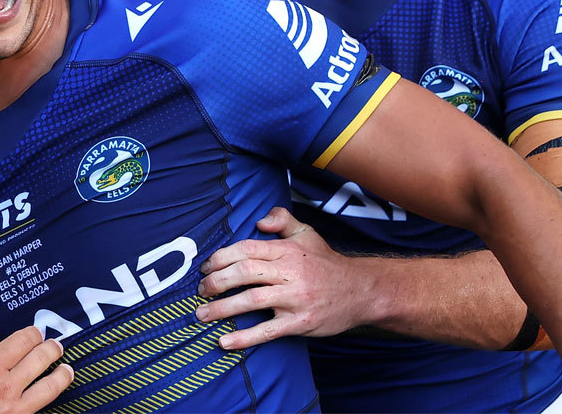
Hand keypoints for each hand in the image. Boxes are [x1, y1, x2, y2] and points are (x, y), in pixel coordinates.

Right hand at [0, 325, 73, 413]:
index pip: (22, 342)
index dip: (33, 333)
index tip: (36, 332)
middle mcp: (6, 389)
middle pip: (40, 360)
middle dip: (52, 349)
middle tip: (56, 345)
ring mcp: (14, 411)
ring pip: (50, 388)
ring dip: (61, 375)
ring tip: (67, 369)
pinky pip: (41, 413)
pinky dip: (51, 405)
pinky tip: (54, 401)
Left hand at [195, 207, 367, 349]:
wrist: (361, 291)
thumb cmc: (327, 263)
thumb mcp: (307, 234)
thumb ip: (282, 221)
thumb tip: (259, 220)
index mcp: (286, 251)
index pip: (246, 249)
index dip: (221, 258)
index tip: (205, 268)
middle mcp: (289, 272)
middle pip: (244, 273)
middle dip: (216, 282)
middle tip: (199, 291)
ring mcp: (295, 298)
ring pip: (252, 300)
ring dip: (222, 309)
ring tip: (202, 314)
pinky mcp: (300, 322)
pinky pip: (268, 331)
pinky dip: (244, 337)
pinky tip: (225, 341)